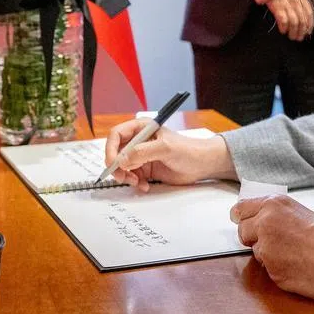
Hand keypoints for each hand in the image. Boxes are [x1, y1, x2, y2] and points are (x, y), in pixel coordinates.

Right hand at [104, 119, 235, 191]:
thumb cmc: (188, 150)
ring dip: (126, 177)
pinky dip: (135, 183)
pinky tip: (145, 185)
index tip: (112, 163)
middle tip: (124, 177)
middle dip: (117, 167)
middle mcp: (139, 141)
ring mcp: (142, 156)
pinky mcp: (146, 168)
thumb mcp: (165, 148)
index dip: (110, 149)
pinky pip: (132, 176)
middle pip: (116, 153)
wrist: (202, 165)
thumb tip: (122, 159)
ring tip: (138, 182)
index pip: (116, 135)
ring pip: (122, 167)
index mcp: (141, 128)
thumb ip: (143, 152)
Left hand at [230, 195, 313, 307]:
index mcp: (274, 204)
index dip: (243, 218)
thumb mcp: (303, 213)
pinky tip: (300, 267)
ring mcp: (267, 250)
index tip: (243, 221)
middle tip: (277, 242)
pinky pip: (269, 270)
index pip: (240, 210)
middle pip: (242, 232)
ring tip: (297, 255)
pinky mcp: (273, 273)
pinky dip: (280, 270)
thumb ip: (279, 216)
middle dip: (255, 237)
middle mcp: (265, 224)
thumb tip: (264, 220)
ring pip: (257, 252)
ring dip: (269, 255)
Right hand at [266, 0, 313, 40]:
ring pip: (294, 22)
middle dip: (301, 31)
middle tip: (299, 37)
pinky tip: (283, 30)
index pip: (309, 13)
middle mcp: (295, 0)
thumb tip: (303, 17)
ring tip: (291, 36)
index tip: (308, 32)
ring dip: (293, 32)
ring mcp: (286, 3)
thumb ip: (298, 2)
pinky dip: (284, 27)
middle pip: (302, 20)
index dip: (309, 24)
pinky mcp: (277, 6)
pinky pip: (283, 20)